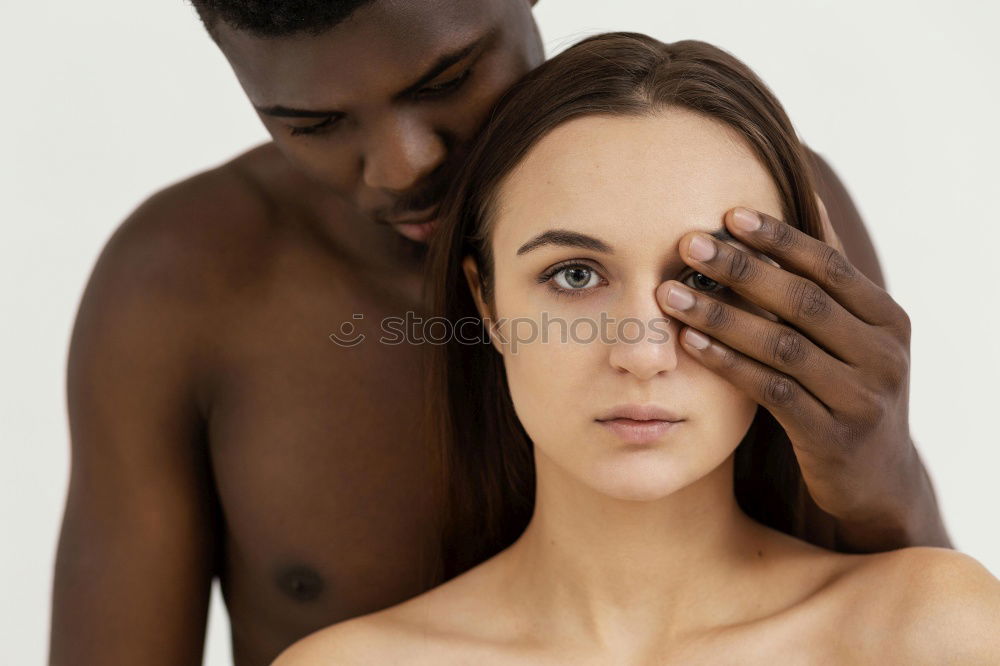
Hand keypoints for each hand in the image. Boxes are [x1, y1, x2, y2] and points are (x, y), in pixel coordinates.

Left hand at [655, 200, 925, 542]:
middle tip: (688, 244)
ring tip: (671, 294)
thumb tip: (807, 198)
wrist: (877, 480)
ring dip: (721, 316)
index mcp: (888, 319)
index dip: (779, 238)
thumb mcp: (854, 337)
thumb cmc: (849, 392)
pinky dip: (728, 363)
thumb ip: (830, 281)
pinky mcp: (832, 437)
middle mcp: (883, 355)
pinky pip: (772, 391)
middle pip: (802, 301)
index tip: (729, 214)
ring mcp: (861, 398)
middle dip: (741, 268)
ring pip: (782, 346)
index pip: (829, 265)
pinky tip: (690, 343)